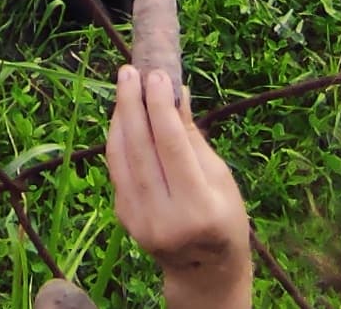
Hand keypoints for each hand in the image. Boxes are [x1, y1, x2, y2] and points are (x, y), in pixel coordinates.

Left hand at [107, 65, 251, 308]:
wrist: (204, 268)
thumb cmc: (223, 216)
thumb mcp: (220, 178)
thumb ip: (193, 137)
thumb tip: (176, 90)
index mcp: (198, 208)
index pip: (172, 147)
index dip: (160, 108)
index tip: (156, 76)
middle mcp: (165, 218)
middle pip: (140, 149)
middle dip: (133, 105)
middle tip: (129, 72)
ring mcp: (140, 221)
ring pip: (121, 158)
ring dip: (120, 118)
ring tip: (124, 86)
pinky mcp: (124, 219)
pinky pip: (117, 170)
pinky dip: (117, 139)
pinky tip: (123, 117)